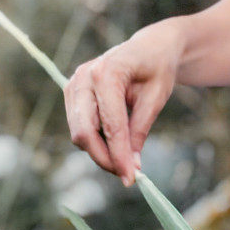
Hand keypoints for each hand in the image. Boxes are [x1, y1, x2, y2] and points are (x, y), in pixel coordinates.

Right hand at [64, 20, 183, 185]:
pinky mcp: (72, 94)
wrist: (147, 49)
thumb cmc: (156, 70)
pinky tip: (116, 142)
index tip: (131, 179)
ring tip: (126, 157)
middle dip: (105, 159)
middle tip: (127, 175)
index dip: (119, 157)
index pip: (110, 126)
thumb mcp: (156, 99)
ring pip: (79, 134)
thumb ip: (140, 131)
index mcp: (107, 73)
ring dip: (100, 152)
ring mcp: (74, 85)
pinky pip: (80, 128)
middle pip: (84, 133)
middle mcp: (84, 78)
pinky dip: (97, 141)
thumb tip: (131, 166)